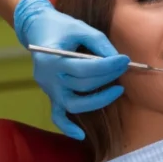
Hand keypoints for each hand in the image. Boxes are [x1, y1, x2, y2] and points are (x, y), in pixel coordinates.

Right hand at [14, 0, 129, 139]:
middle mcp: (48, 78)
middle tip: (124, 67)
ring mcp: (48, 89)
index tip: (124, 59)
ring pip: (74, 104)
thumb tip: (117, 59)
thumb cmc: (60, 26)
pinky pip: (57, 116)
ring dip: (98, 100)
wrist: (37, 28)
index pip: (85, 68)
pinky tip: (81, 135)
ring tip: (117, 89)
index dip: (108, 66)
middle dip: (108, 76)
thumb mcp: (81, 28)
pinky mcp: (50, 95)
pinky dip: (67, 127)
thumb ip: (100, 43)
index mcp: (52, 59)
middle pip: (83, 85)